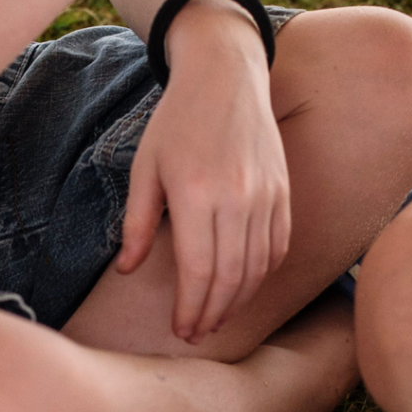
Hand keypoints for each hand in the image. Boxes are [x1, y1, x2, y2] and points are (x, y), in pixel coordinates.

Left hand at [118, 0, 289, 341]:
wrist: (225, 78)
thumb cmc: (176, 123)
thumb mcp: (144, 167)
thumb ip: (137, 223)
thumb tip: (128, 270)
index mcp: (196, 193)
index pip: (198, 270)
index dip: (190, 307)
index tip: (179, 329)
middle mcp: (237, 198)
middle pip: (230, 276)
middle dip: (212, 313)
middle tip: (195, 333)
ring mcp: (266, 195)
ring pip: (258, 267)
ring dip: (237, 300)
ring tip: (216, 317)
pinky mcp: (283, 192)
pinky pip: (278, 246)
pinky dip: (262, 274)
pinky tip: (242, 286)